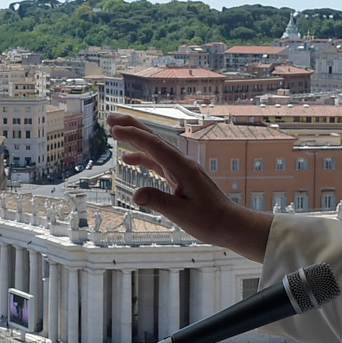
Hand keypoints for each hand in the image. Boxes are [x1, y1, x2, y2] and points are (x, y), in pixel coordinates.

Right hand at [109, 116, 270, 262]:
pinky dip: (143, 157)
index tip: (114, 129)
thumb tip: (136, 194)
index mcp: (184, 168)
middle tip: (110, 118)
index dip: (133, 136)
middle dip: (132, 127)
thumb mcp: (183, 215)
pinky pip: (159, 162)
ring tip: (115, 131)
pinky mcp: (181, 177)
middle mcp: (183, 164)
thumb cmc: (211, 221)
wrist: (231, 224)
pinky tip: (129, 159)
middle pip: (154, 139)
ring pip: (155, 148)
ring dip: (136, 139)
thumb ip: (159, 202)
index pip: (155, 146)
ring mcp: (182, 169)